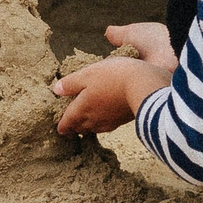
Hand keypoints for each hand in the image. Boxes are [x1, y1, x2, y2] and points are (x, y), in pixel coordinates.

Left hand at [51, 23, 175, 134]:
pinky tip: (105, 118)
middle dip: (73, 127)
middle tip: (70, 126)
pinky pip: (107, 125)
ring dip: (88, 126)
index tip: (60, 129)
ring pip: (94, 128)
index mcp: (81, 109)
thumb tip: (56, 90)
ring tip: (85, 122)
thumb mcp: (88, 74)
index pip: (68, 122)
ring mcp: (109, 122)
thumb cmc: (114, 77)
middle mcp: (94, 120)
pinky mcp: (122, 120)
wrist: (145, 87)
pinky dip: (101, 123)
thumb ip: (70, 83)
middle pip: (80, 127)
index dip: (62, 125)